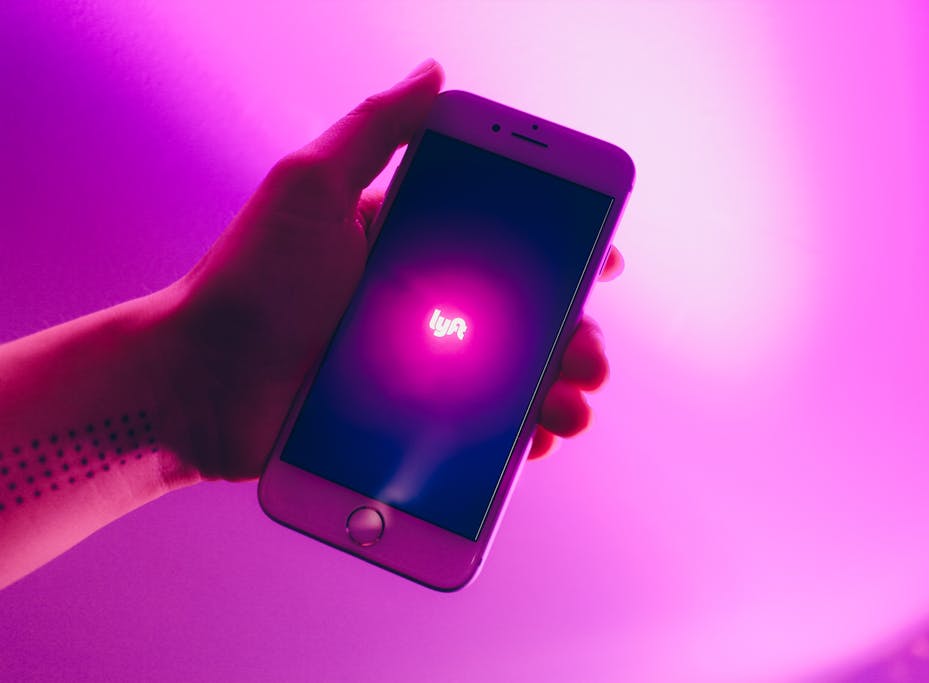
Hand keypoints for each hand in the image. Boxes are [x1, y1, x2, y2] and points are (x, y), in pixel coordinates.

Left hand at [168, 59, 622, 479]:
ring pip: (512, 379)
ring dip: (558, 391)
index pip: (505, 242)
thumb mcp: (309, 187)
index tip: (602, 262)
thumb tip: (435, 72)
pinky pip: (477, 434)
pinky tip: (532, 445)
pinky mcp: (405, 424)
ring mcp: (418, 370)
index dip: (562, 250)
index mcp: (413, 246)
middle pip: (524, 318)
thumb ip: (374, 130)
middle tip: (591, 354)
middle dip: (575, 334)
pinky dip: (514, 441)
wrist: (199, 383)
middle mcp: (423, 306)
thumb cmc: (247, 280)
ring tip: (573, 407)